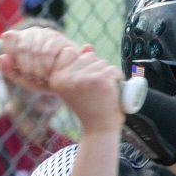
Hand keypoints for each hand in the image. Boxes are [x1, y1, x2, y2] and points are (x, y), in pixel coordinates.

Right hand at [0, 27, 126, 134]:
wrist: (99, 129)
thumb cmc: (90, 108)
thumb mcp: (78, 86)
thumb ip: (79, 66)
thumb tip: (87, 46)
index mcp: (57, 78)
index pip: (70, 52)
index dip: (82, 63)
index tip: (86, 81)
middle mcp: (67, 77)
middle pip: (89, 57)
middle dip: (97, 69)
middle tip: (97, 90)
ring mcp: (83, 78)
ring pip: (102, 63)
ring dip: (108, 74)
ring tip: (104, 92)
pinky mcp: (99, 80)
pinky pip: (113, 70)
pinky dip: (118, 78)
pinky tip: (113, 91)